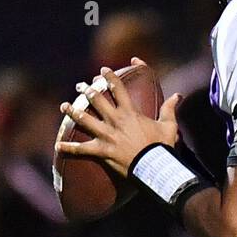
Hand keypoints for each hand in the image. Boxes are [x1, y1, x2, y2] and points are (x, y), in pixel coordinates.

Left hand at [56, 58, 178, 177]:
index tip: (102, 70)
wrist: (153, 167)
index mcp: (129, 113)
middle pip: (97, 101)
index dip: (109, 77)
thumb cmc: (161, 147)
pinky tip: (57, 145)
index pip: (118, 89)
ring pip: (85, 120)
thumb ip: (170, 109)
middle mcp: (115, 121)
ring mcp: (107, 136)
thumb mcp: (168, 126)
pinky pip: (82, 149)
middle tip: (80, 85)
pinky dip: (69, 148)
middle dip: (87, 90)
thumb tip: (178, 95)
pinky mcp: (102, 151)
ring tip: (63, 106)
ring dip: (73, 112)